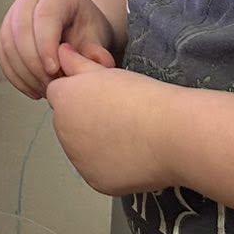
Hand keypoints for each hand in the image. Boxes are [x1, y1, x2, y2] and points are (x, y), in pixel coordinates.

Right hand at [0, 0, 118, 97]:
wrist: (76, 26)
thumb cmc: (86, 28)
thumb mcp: (97, 35)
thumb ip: (97, 50)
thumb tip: (99, 62)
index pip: (44, 16)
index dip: (46, 45)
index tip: (54, 70)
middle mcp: (29, 1)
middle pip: (21, 31)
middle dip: (34, 63)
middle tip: (52, 85)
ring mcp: (12, 15)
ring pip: (8, 45)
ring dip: (24, 73)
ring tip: (45, 90)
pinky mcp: (5, 33)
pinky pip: (3, 56)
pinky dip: (16, 77)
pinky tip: (33, 90)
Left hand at [43, 44, 175, 195]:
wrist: (174, 134)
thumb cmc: (144, 98)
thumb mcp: (106, 72)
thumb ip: (78, 63)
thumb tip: (62, 52)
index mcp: (63, 100)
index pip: (59, 94)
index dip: (82, 93)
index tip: (106, 96)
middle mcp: (63, 131)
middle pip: (68, 122)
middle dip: (85, 119)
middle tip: (120, 116)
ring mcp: (78, 160)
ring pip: (82, 148)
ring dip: (96, 143)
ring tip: (130, 135)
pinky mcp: (95, 181)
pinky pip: (97, 170)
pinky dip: (111, 166)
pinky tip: (133, 155)